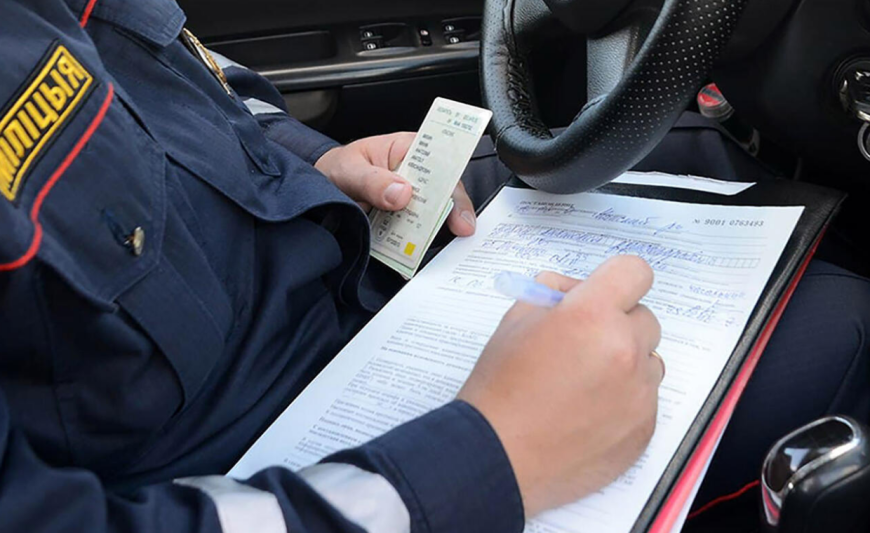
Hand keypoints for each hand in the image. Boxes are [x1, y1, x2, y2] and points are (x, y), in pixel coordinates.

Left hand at [314, 132, 476, 236]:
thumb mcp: (350, 170)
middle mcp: (416, 175)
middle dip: (453, 213)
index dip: (454, 186)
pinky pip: (413, 233)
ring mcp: (411, 199)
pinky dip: (413, 246)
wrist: (316, 187)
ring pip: (431, 217)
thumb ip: (373, 181)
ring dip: (432, 232)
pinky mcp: (402, 220)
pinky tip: (411, 258)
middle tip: (461, 231)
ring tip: (433, 248)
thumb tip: (402, 193)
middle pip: (444, 193)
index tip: (458, 208)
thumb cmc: (338, 167)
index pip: (441, 164)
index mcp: (409, 150)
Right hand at [457, 256, 663, 517]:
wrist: (497, 455)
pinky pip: (645, 401)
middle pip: (644, 319)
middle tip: (582, 343)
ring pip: (649, 361)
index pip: (635, 272)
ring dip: (625, 363)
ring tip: (584, 383)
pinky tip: (587, 413)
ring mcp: (639, 394)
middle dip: (617, 324)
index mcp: (591, 315)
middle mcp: (625, 350)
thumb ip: (550, 295)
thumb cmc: (499, 388)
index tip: (605, 294)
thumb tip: (572, 289)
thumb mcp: (514, 321)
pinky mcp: (643, 430)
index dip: (618, 280)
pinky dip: (623, 401)